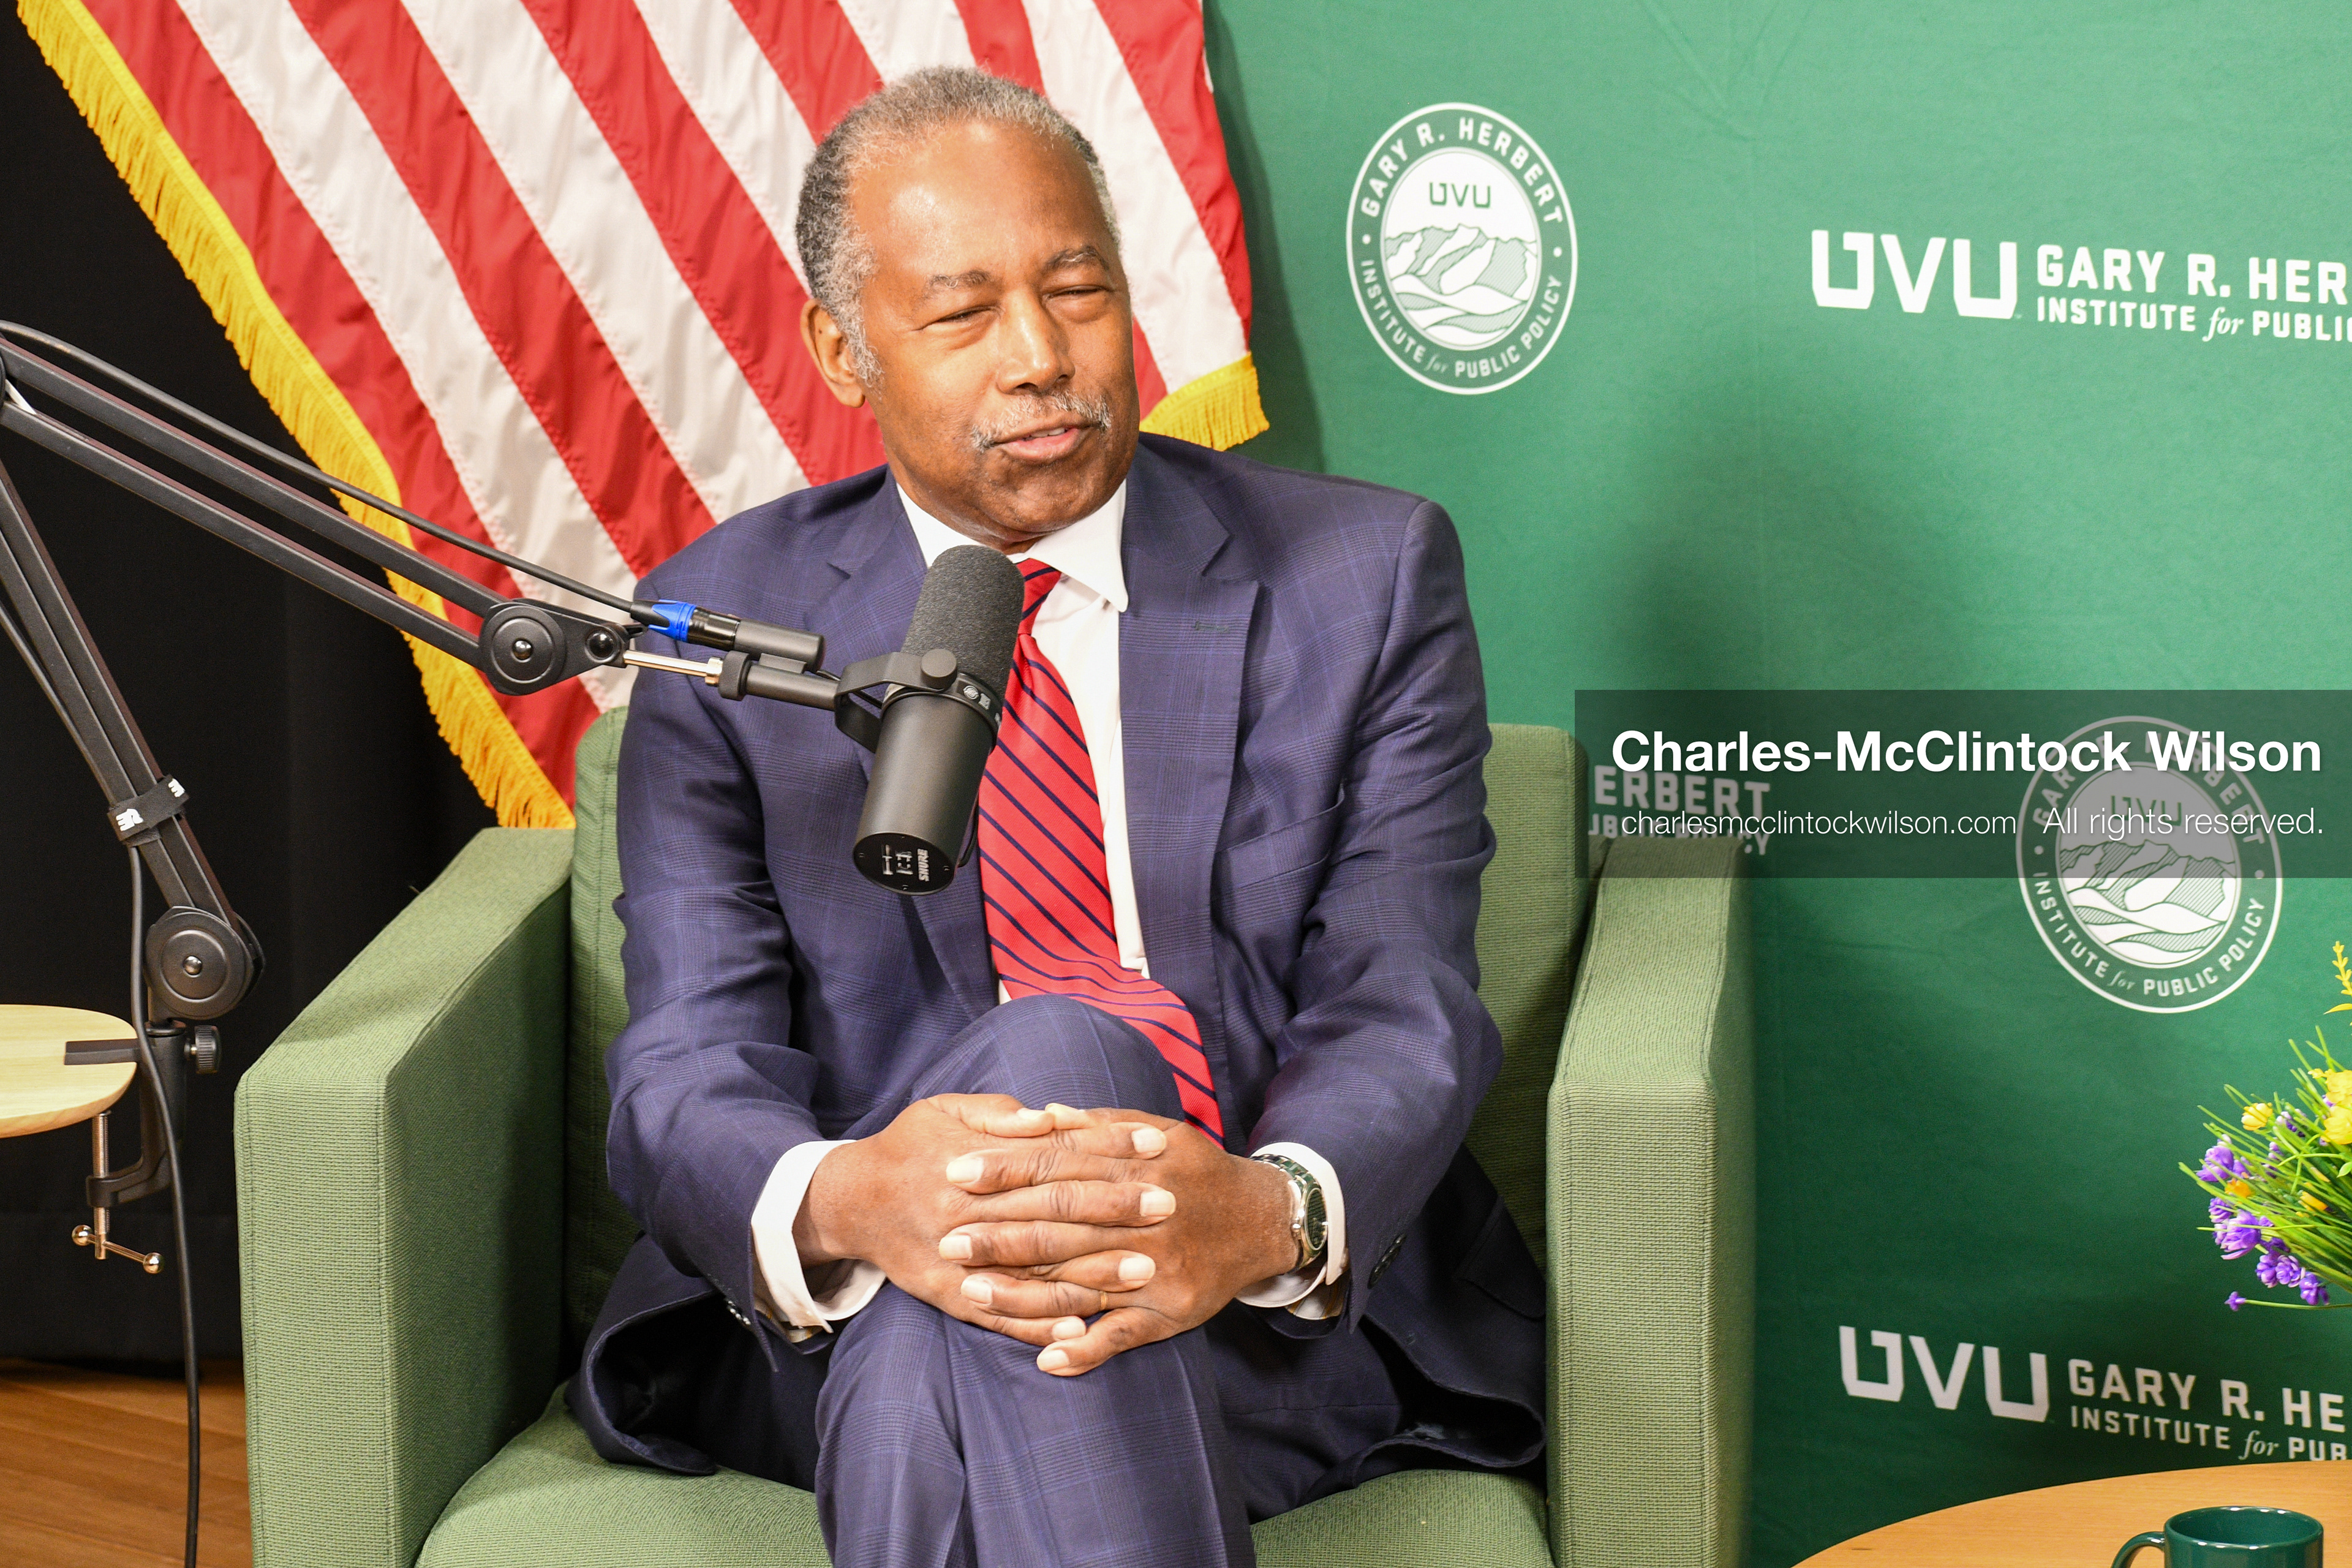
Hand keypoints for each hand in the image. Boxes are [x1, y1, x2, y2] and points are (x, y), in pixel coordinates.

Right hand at [797, 1094, 1173, 1346]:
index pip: (1055, 1152)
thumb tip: (1052, 1116)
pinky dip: (1039, 1326)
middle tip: (1171, 1206)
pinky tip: (1081, 1332)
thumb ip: (1001, 1114)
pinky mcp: (949, 1295)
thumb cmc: (910, 1146)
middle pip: (1054, 1208)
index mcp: (975, 1159)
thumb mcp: (946, 1110)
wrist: (851, 1201)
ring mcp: (960, 1258)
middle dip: (1115, 1207)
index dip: (1108, 1147)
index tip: (1157, 1145)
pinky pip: (999, 1316)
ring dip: (1091, 1272)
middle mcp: (970, 1210)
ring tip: (1146, 1271)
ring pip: (1034, 1268)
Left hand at [940, 1107, 1297, 1375]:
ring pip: (1082, 1283)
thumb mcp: (1156, 1130)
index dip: (1005, 1170)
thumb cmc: (1194, 1170)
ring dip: (1024, 1292)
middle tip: (945, 1236)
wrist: (1262, 1219)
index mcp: (1138, 1165)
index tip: (956, 1172)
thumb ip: (1098, 1125)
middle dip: (999, 1232)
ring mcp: (1159, 1270)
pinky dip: (1084, 1349)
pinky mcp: (1172, 1310)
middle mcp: (1148, 1218)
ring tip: (971, 1291)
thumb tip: (1041, 1114)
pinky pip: (1123, 1335)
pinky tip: (1045, 1358)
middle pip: (1062, 1225)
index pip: (1059, 1165)